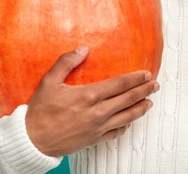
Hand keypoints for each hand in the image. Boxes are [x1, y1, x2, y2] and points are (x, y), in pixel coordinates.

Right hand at [25, 45, 158, 156]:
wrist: (32, 140)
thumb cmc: (40, 111)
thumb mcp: (49, 81)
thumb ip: (67, 62)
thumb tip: (83, 48)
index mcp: (89, 95)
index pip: (120, 84)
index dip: (136, 78)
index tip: (146, 74)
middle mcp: (97, 112)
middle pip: (128, 99)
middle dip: (144, 91)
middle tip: (155, 85)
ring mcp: (98, 128)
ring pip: (127, 117)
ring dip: (141, 108)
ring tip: (150, 102)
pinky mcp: (94, 140)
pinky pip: (116, 133)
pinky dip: (126, 126)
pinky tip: (129, 122)